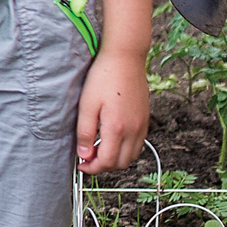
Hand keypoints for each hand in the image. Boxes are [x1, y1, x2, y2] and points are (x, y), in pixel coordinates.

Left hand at [77, 43, 150, 172]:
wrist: (125, 59)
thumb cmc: (103, 78)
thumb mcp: (86, 105)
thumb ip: (85, 132)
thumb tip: (84, 154)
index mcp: (117, 128)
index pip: (107, 161)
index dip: (92, 168)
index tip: (81, 165)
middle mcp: (134, 131)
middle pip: (121, 163)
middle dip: (103, 167)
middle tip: (88, 159)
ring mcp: (143, 126)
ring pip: (132, 156)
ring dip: (116, 160)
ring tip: (98, 150)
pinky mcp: (146, 119)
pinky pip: (138, 145)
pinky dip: (126, 150)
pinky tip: (113, 140)